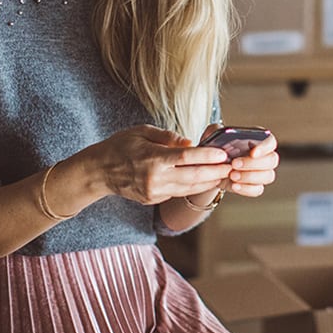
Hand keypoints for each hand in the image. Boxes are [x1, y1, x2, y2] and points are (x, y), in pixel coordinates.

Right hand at [75, 124, 233, 205]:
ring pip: (189, 189)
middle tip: (234, 167)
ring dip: (210, 182)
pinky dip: (194, 186)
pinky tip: (206, 180)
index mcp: (153, 159)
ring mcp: (155, 193)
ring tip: (226, 174)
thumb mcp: (141, 131)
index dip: (208, 157)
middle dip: (216, 173)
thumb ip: (168, 138)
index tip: (223, 154)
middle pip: (193, 177)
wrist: (98, 172)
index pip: (186, 158)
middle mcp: (155, 179)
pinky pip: (179, 193)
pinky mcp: (154, 200)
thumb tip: (191, 143)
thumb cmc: (120, 146)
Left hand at [193, 124, 278, 199]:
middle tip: (234, 164)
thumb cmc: (216, 148)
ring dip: (250, 177)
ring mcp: (262, 173)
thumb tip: (220, 132)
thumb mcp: (213, 136)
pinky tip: (234, 185)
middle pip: (272, 160)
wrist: (211, 167)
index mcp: (258, 140)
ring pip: (268, 176)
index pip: (270, 141)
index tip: (253, 153)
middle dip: (253, 164)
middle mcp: (264, 157)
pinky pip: (258, 190)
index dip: (265, 147)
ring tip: (232, 175)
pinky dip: (246, 189)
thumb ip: (216, 130)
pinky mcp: (255, 186)